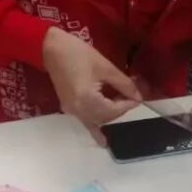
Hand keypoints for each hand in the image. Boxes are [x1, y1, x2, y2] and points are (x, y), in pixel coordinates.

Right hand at [42, 28, 140, 145]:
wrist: (52, 48)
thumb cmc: (78, 54)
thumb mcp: (105, 67)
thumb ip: (123, 84)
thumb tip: (138, 96)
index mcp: (88, 100)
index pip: (115, 110)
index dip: (129, 103)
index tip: (139, 94)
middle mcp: (79, 110)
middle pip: (107, 116)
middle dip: (120, 107)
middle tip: (130, 93)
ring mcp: (72, 111)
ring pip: (98, 119)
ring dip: (110, 113)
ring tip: (120, 102)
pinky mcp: (69, 107)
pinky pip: (85, 121)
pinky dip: (95, 131)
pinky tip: (103, 142)